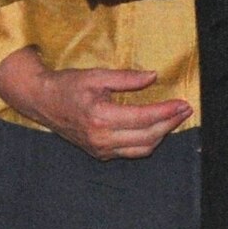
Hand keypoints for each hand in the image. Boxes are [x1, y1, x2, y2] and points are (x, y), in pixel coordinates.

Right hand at [0, 48, 190, 158]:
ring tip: (174, 119)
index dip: (166, 111)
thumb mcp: (96, 75)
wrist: (43, 102)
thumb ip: (126, 78)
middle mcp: (101, 138)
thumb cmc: (68, 85)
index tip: (182, 103)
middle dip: (170, 124)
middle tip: (185, 110)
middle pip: (147, 137)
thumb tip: (153, 76)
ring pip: (142, 148)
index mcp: (100, 117)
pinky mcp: (100, 154)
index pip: (143, 118)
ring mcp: (100, 149)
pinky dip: (147, 141)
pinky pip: (131, 151)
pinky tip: (156, 128)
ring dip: (162, 135)